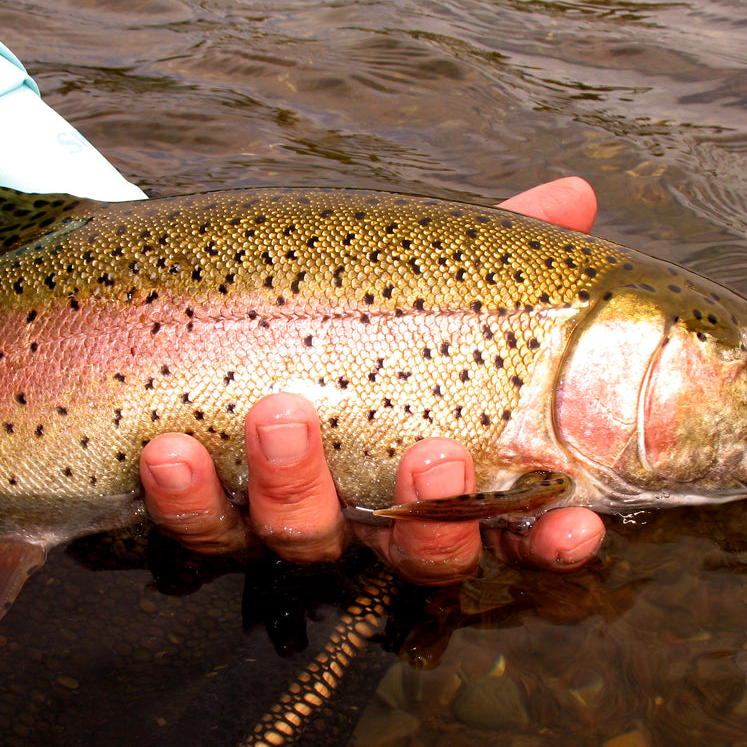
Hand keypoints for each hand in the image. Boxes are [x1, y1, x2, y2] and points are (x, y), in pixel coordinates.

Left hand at [140, 177, 605, 582]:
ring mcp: (290, 515)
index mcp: (435, 468)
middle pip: (414, 550)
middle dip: (430, 520)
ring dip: (295, 487)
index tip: (575, 526)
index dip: (547, 536)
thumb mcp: (419, 272)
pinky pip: (200, 527)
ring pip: (303, 536)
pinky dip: (186, 498)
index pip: (511, 522)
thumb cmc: (343, 304)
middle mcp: (371, 509)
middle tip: (433, 459)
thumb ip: (492, 245)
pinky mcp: (209, 512)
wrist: (206, 308)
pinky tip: (170, 450)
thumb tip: (575, 196)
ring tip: (279, 416)